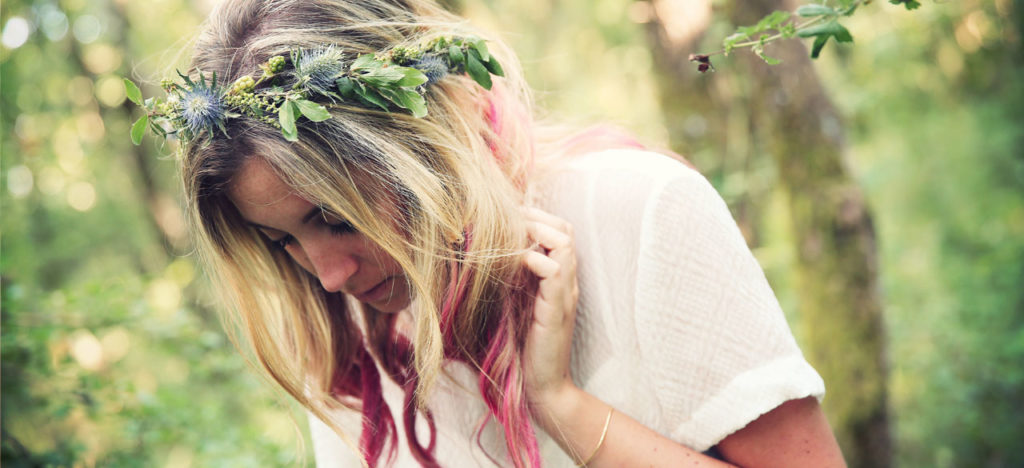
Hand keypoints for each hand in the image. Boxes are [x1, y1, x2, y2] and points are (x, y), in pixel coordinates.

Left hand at [521, 207, 579, 408]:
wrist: (542, 386)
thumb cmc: (523, 349)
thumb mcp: (514, 305)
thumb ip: (510, 280)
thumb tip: (484, 256)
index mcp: (557, 279)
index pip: (558, 231)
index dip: (534, 217)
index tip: (504, 217)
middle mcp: (566, 282)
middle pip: (565, 229)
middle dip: (535, 217)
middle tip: (505, 220)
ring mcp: (565, 294)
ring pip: (564, 242)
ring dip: (535, 232)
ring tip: (510, 237)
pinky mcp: (557, 309)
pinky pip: (555, 270)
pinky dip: (533, 259)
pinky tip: (513, 263)